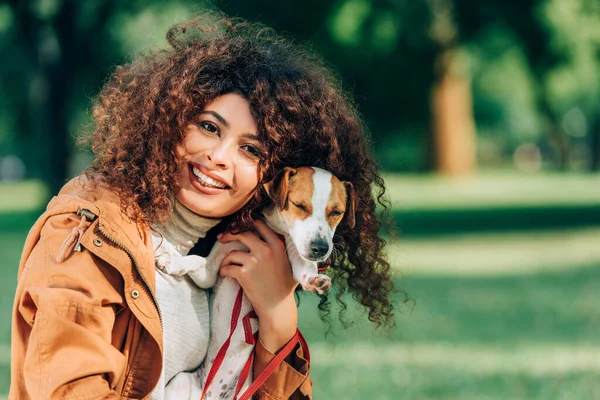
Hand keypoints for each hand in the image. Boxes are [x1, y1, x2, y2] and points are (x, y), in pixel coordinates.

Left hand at [218, 220, 297, 352]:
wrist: (278, 306)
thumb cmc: (284, 286)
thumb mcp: (289, 262)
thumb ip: (281, 248)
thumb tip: (272, 233)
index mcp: (278, 245)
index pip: (260, 224)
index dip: (247, 224)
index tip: (239, 227)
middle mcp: (266, 250)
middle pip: (243, 233)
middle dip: (229, 234)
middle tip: (222, 238)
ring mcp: (254, 261)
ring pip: (232, 252)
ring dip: (227, 259)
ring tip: (227, 265)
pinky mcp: (244, 274)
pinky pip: (227, 267)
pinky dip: (224, 271)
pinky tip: (226, 274)